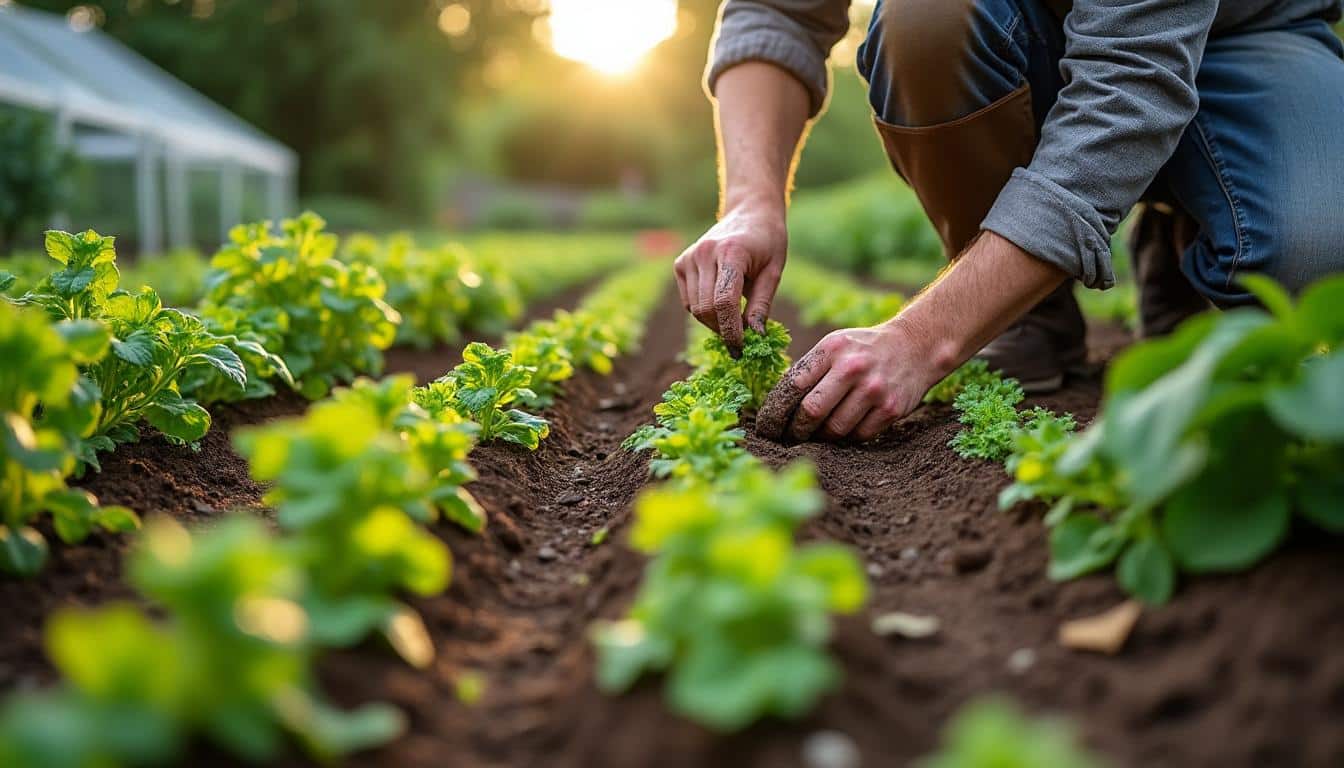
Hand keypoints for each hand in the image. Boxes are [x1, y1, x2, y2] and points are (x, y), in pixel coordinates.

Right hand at [674, 204, 786, 354]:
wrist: (750, 212)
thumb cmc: (768, 242)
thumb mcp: (773, 272)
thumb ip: (761, 305)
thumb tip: (756, 337)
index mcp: (731, 252)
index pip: (724, 302)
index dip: (731, 330)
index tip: (742, 349)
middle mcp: (704, 253)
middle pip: (706, 309)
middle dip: (723, 330)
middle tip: (742, 337)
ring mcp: (689, 257)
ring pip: (695, 308)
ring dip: (714, 322)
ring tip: (734, 319)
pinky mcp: (681, 263)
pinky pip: (688, 301)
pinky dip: (703, 310)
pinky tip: (720, 303)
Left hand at [756, 321, 948, 442]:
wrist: (916, 346)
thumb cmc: (864, 349)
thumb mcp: (835, 345)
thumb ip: (809, 370)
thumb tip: (776, 405)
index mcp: (832, 349)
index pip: (793, 386)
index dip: (775, 411)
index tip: (767, 426)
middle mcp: (853, 368)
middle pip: (811, 411)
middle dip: (795, 430)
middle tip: (788, 438)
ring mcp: (874, 390)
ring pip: (834, 429)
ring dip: (821, 437)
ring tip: (816, 435)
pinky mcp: (890, 409)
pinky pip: (858, 435)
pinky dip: (847, 438)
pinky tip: (843, 430)